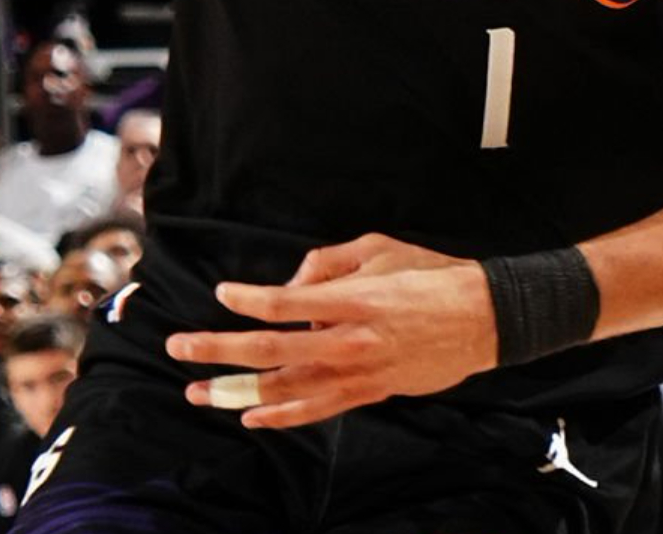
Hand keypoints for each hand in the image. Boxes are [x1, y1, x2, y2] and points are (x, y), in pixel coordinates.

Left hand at [164, 233, 498, 428]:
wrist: (483, 318)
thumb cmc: (430, 274)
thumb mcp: (379, 247)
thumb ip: (327, 262)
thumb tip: (291, 283)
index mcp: (353, 300)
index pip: (285, 303)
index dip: (248, 300)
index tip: (222, 293)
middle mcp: (350, 341)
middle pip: (271, 351)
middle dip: (218, 349)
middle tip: (179, 346)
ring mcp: (359, 373)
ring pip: (286, 388)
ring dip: (237, 391)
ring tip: (198, 392)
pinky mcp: (371, 392)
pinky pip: (317, 409)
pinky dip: (282, 415)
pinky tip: (251, 415)